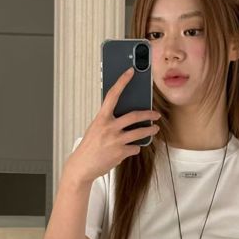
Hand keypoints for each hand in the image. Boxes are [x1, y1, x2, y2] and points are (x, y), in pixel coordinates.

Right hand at [65, 67, 161, 183]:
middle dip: (149, 115)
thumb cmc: (89, 146)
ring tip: (154, 130)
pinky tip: (131, 149)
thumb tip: (125, 117)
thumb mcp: (96, 128)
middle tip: (156, 115)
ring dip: (150, 131)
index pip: (113, 95)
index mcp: (101, 118)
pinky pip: (134, 148)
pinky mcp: (121, 153)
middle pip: (135, 116)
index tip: (130, 72)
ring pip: (140, 133)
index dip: (122, 81)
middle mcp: (109, 127)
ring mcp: (116, 140)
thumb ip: (109, 121)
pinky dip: (135, 148)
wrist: (82, 166)